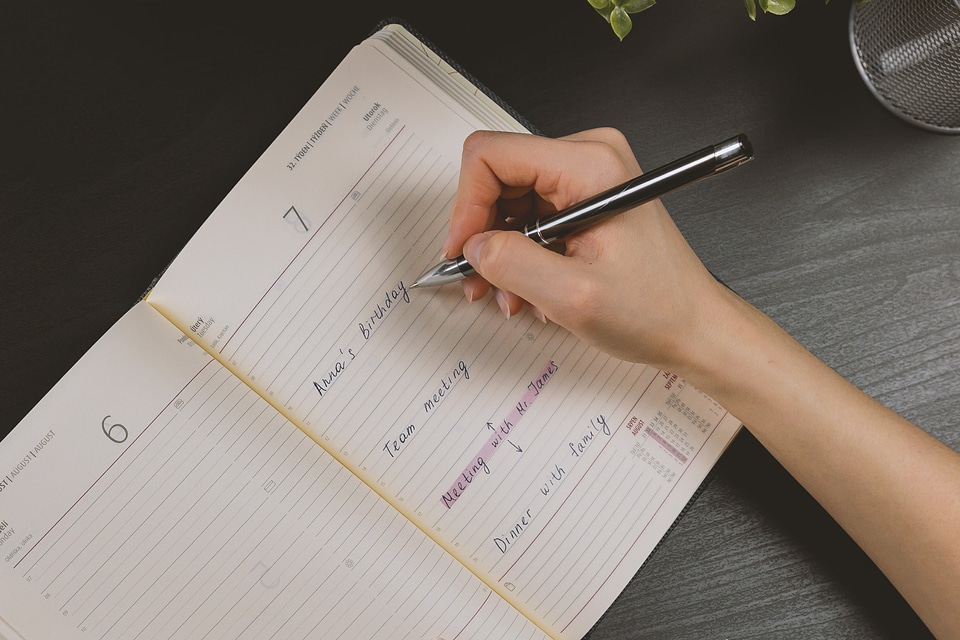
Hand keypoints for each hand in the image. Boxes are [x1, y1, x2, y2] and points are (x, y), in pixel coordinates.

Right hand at [444, 128, 730, 374]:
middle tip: (477, 279)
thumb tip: (473, 246)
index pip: (493, 156)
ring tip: (508, 294)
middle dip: (482, 234)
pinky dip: (520, 254)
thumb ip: (511, 264)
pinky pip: (530, 216)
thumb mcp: (572, 295)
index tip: (463, 249)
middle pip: (498, 177)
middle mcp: (589, 159)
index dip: (467, 205)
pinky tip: (527, 288)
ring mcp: (587, 178)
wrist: (693, 327)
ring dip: (500, 251)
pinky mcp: (586, 200)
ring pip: (510, 201)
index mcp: (590, 165)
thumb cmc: (657, 308)